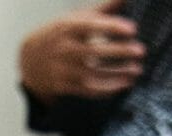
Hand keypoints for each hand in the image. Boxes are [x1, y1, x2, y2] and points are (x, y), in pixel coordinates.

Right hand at [18, 0, 144, 103]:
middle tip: (140, 50)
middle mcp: (63, 49)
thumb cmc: (59, 35)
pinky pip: (90, 90)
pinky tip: (125, 83)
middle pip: (94, 51)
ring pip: (94, 74)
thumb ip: (102, 9)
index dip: (112, 27)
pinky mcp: (64, 86)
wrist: (30, 60)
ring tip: (137, 69)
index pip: (91, 26)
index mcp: (66, 28)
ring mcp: (63, 69)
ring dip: (118, 73)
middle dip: (119, 51)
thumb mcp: (74, 19)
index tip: (132, 29)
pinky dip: (109, 88)